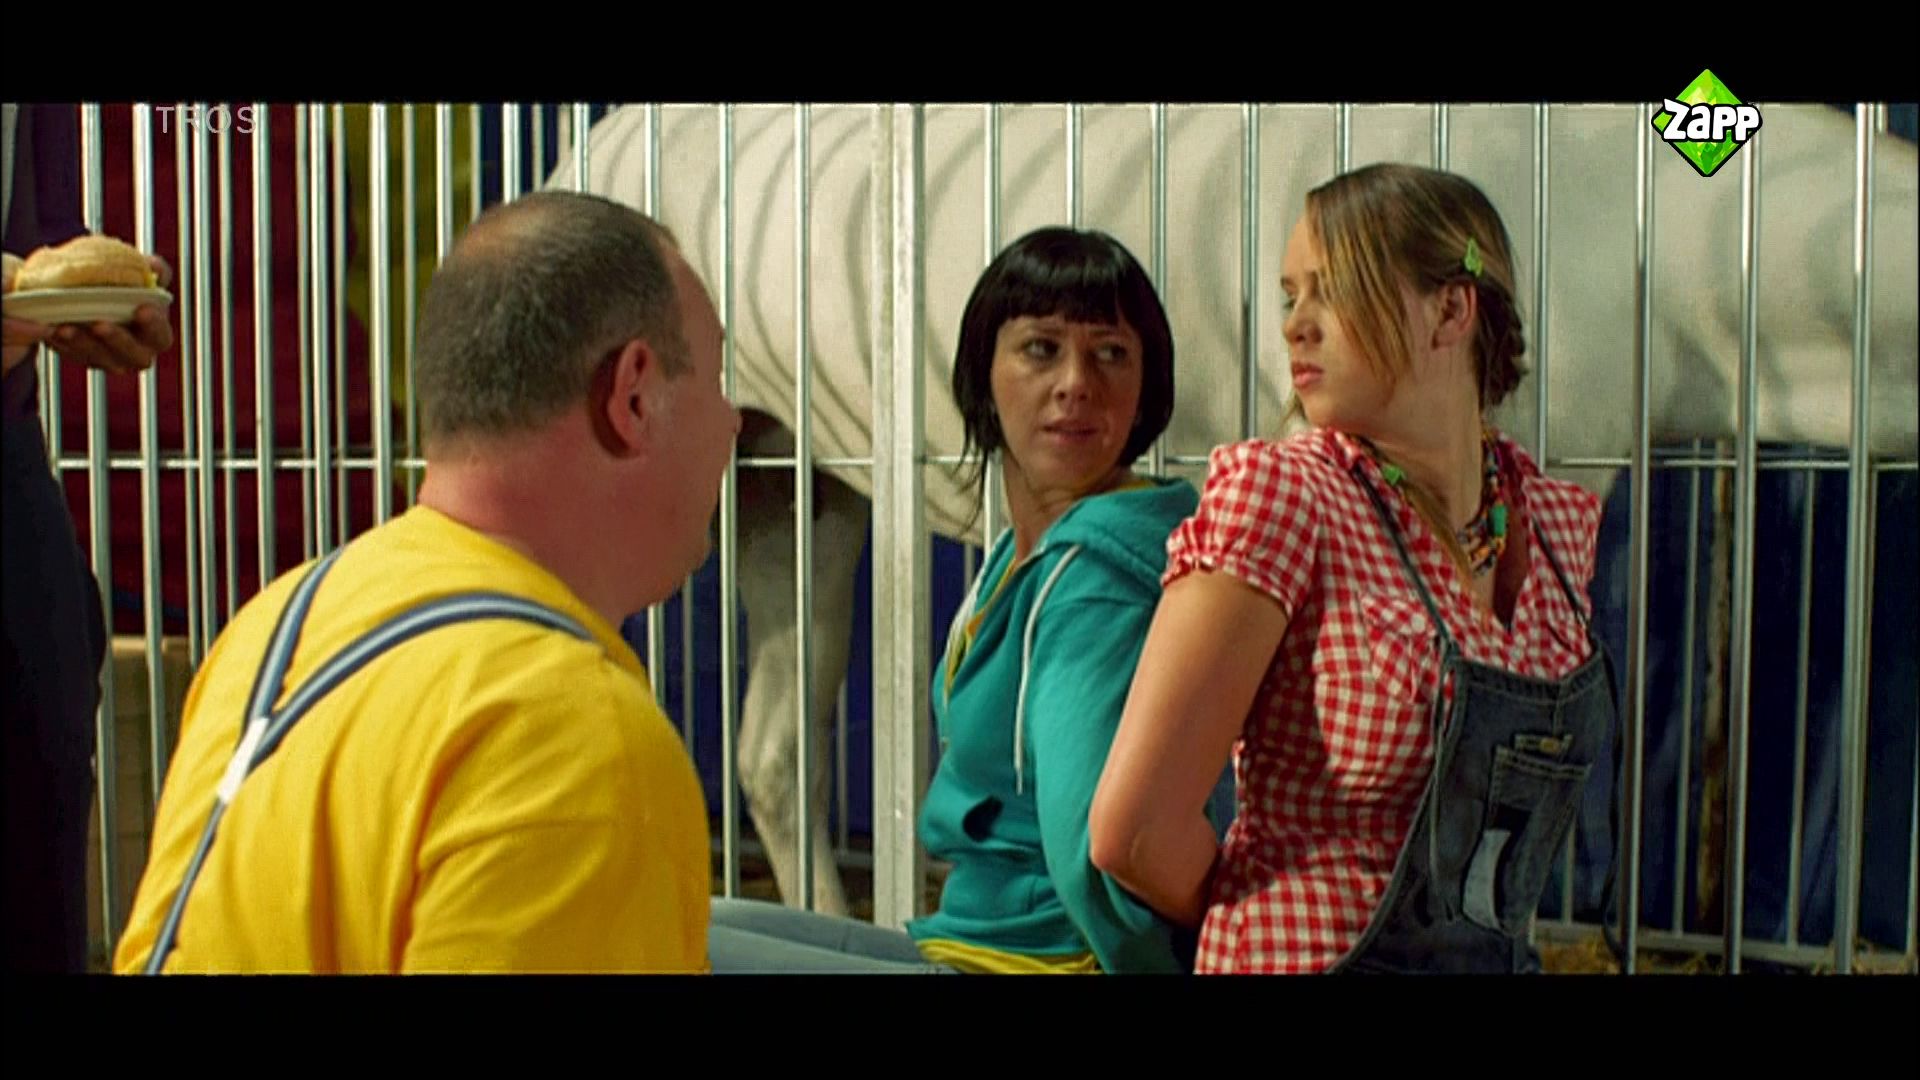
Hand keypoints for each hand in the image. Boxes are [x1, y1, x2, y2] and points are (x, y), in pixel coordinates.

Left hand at [2, 254, 174, 376]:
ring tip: (66, 328)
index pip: (161, 335)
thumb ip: (154, 269)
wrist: (92, 291)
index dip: (154, 325)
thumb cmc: (124, 283)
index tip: (142, 309)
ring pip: (102, 359)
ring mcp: (111, 358)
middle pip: (135, 355)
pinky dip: (63, 343)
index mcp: (156, 334)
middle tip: (99, 323)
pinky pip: (74, 355)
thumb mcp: (141, 272)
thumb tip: (152, 266)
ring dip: (83, 344)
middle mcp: (137, 352)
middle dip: (117, 339)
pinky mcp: (84, 357)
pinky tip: (52, 328)